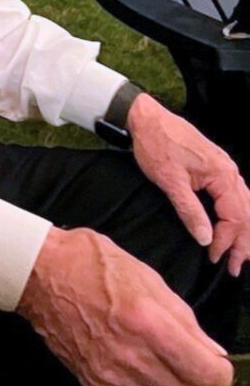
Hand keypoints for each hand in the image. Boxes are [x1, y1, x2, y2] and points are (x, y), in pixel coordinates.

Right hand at [17, 227, 231, 385]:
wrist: (38, 273)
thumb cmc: (90, 263)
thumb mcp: (145, 276)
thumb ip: (183, 317)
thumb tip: (212, 352)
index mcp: (148, 322)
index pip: (206, 372)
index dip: (220, 371)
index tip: (215, 363)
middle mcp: (130, 354)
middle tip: (194, 367)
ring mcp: (108, 371)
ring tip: (166, 369)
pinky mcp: (92, 380)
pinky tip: (141, 373)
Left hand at [128, 94, 249, 274]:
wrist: (146, 118)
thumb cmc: (156, 145)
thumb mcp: (169, 181)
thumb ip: (189, 210)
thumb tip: (206, 239)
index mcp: (222, 175)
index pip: (235, 217)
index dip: (225, 240)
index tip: (213, 257)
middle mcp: (230, 171)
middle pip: (246, 213)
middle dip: (243, 242)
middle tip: (235, 267)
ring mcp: (225, 167)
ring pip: (244, 205)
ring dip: (242, 230)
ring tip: (238, 253)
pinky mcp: (216, 166)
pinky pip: (235, 195)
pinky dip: (237, 214)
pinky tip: (233, 225)